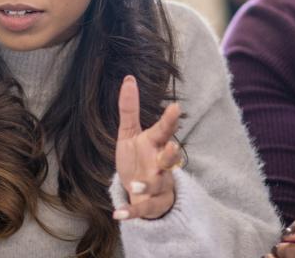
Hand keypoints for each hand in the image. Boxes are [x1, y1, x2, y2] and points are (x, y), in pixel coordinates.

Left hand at [114, 75, 182, 220]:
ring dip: (148, 185)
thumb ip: (130, 109)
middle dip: (170, 154)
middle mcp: (160, 164)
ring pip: (159, 185)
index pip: (164, 131)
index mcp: (155, 144)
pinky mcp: (149, 204)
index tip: (175, 107)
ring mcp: (157, 185)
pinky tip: (119, 215)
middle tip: (169, 148)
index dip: (170, 120)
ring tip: (135, 187)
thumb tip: (128, 78)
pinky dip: (132, 213)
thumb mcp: (130, 134)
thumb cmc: (138, 158)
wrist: (140, 192)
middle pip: (170, 158)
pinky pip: (143, 209)